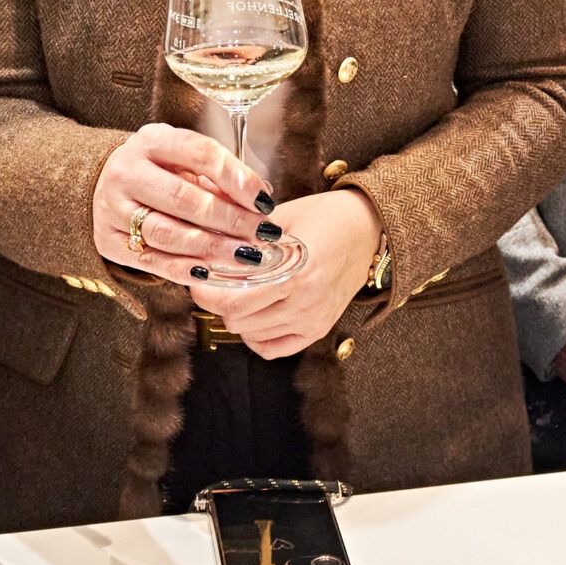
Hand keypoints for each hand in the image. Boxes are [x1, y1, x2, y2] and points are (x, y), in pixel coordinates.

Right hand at [91, 123, 270, 282]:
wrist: (102, 185)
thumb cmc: (157, 170)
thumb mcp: (183, 158)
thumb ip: (218, 174)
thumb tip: (262, 197)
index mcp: (151, 141)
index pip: (199, 153)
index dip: (236, 177)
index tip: (264, 201)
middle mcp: (127, 172)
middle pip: (184, 198)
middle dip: (230, 219)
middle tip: (262, 233)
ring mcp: (114, 208)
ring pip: (167, 233)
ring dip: (213, 247)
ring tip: (246, 255)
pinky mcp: (109, 241)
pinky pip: (151, 261)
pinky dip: (183, 269)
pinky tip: (210, 271)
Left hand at [202, 188, 384, 359]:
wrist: (370, 227)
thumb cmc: (326, 215)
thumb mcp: (282, 218)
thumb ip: (246, 236)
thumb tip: (207, 245)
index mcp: (296, 274)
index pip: (233, 301)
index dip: (205, 292)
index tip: (196, 277)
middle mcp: (305, 304)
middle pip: (237, 321)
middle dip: (217, 301)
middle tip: (213, 282)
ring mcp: (313, 321)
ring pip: (250, 335)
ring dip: (236, 316)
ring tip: (237, 291)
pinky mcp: (318, 330)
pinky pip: (273, 348)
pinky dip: (256, 336)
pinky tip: (255, 314)